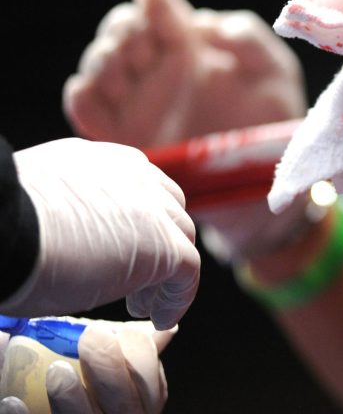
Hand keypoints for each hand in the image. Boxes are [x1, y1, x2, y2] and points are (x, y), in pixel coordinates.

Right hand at [0, 138, 199, 329]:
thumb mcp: (38, 204)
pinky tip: (157, 318)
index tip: (123, 249)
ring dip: (166, 274)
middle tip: (136, 282)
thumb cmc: (4, 226)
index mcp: (103, 161)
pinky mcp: (165, 244)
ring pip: (180, 239)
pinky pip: (187, 272)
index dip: (138, 221)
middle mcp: (134, 175)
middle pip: (166, 210)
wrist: (2, 232)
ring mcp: (155, 207)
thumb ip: (66, 207)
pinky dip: (177, 297)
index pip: (138, 188)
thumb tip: (63, 233)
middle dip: (158, 243)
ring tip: (141, 305)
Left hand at [0, 318, 173, 413]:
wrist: (52, 408)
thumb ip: (138, 358)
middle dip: (112, 369)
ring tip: (56, 369)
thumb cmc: (92, 396)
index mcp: (140, 407)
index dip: (144, 358)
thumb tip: (166, 331)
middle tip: (92, 337)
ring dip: (73, 397)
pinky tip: (13, 401)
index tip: (124, 332)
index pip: (154, 387)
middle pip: (126, 407)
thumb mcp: (121, 379)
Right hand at [63, 0, 305, 147]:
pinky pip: (86, 108)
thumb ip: (250, 39)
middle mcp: (157, 69)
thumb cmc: (272, 118)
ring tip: (130, 71)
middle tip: (146, 47)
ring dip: (105, 60)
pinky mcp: (122, 134)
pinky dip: (83, 95)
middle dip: (124, 30)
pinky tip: (103, 93)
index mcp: (189, 45)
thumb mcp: (276, 72)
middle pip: (119, 31)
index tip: (159, 0)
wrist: (263, 176)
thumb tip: (204, 24)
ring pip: (98, 65)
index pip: (156, 8)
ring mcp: (136, 101)